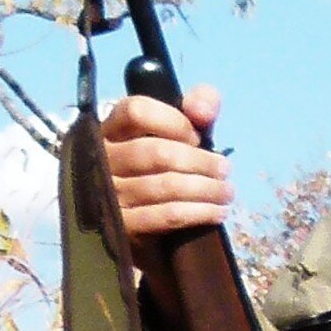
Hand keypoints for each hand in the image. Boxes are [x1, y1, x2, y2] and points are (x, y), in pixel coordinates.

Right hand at [96, 85, 231, 242]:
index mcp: (113, 127)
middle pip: (156, 152)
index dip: (174, 121)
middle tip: (224, 170)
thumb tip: (202, 111)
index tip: (197, 137)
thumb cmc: (167, 164)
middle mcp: (103, 158)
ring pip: (164, 186)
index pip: (135, 111)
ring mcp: (108, 193)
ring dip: (205, 189)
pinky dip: (198, 213)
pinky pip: (165, 216)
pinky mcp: (122, 226)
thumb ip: (200, 104)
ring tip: (227, 192)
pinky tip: (217, 212)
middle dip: (200, 161)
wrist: (146, 221)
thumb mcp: (186, 127)